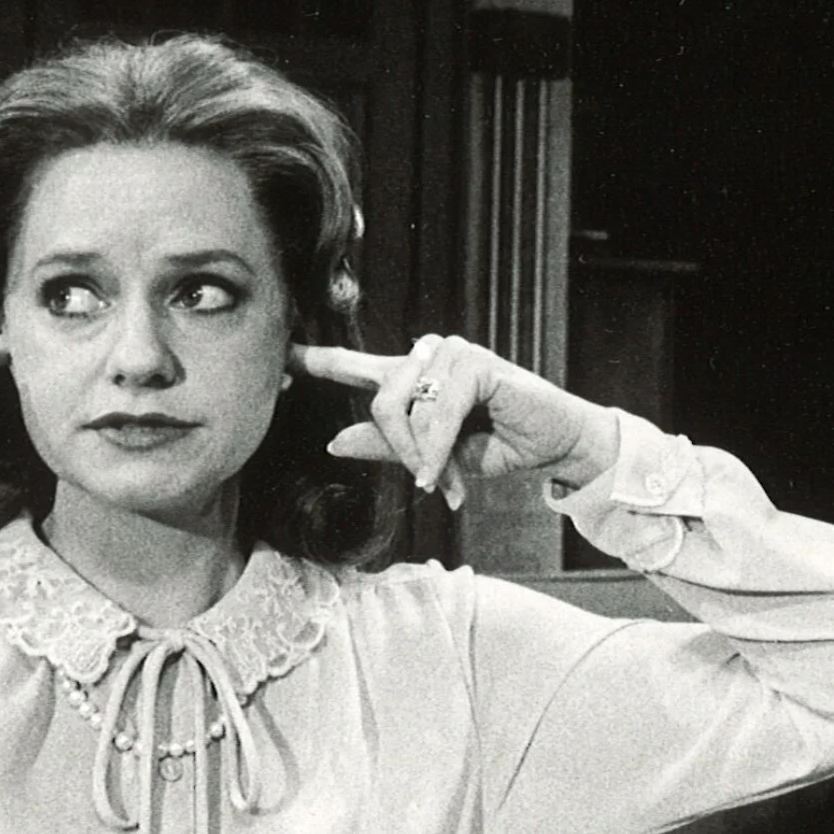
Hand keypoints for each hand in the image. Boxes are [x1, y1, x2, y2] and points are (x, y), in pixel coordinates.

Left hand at [290, 333, 619, 508]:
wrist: (554, 446)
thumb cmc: (497, 447)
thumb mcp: (431, 456)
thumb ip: (386, 445)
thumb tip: (334, 442)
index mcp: (410, 376)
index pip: (352, 363)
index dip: (315, 361)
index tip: (279, 357)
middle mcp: (426, 356)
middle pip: (379, 399)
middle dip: (398, 449)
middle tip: (424, 481)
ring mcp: (451, 352)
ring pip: (406, 407)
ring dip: (422, 453)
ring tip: (444, 477)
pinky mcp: (475, 362)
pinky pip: (438, 413)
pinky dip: (438, 450)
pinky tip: (445, 476)